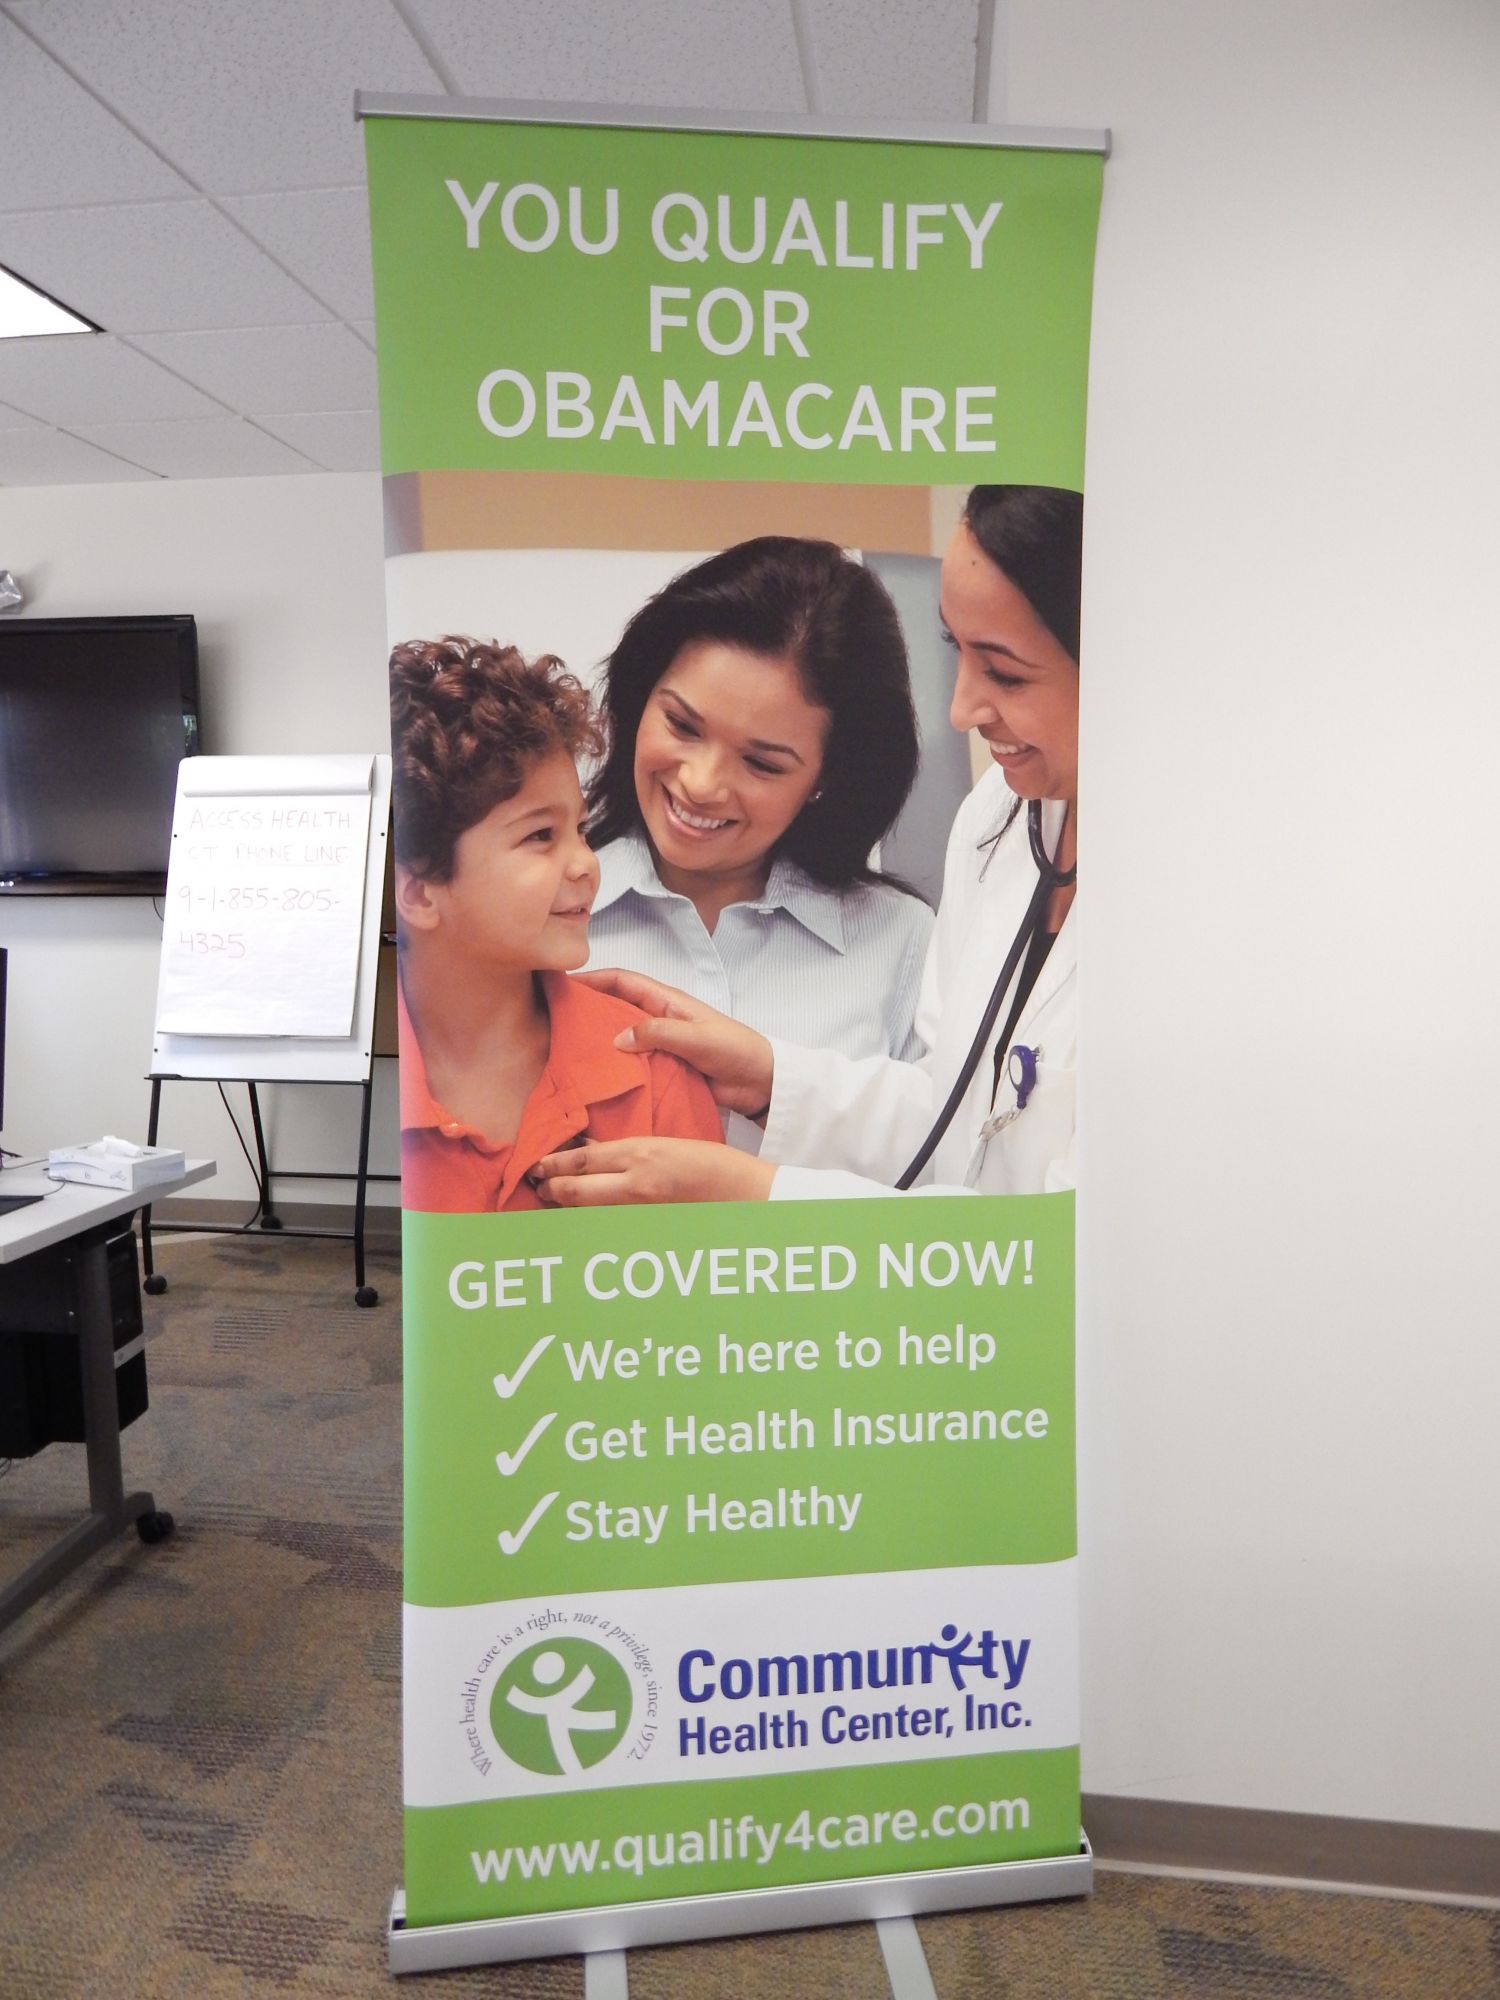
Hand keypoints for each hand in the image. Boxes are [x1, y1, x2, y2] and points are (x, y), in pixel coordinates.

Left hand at [534, 1137, 775, 1206]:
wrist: (748, 1198)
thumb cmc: (715, 1166)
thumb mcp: (669, 1145)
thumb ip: (629, 1151)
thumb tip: (592, 1149)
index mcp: (642, 1154)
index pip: (582, 1159)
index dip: (553, 1163)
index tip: (537, 1164)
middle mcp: (635, 1184)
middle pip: (574, 1190)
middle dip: (550, 1188)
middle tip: (538, 1184)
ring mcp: (640, 1212)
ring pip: (585, 1213)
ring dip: (565, 1208)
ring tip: (551, 1201)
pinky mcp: (646, 1232)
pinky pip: (606, 1228)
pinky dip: (589, 1223)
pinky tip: (582, 1221)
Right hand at [575, 967, 773, 1116]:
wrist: (762, 1083)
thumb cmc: (735, 1050)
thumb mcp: (696, 1037)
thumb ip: (658, 1033)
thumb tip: (616, 1038)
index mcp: (667, 1002)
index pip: (623, 981)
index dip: (594, 978)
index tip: (564, 982)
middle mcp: (659, 1020)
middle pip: (615, 1009)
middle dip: (587, 1011)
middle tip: (555, 1021)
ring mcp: (660, 1046)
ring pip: (621, 1039)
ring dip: (598, 1044)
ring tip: (566, 1054)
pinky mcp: (664, 1070)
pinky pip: (632, 1066)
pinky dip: (614, 1069)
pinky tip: (595, 1080)